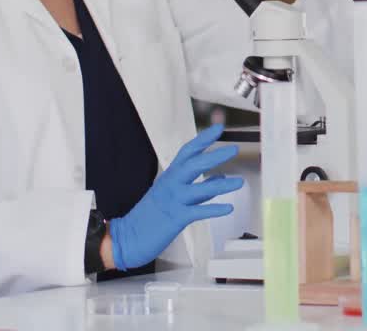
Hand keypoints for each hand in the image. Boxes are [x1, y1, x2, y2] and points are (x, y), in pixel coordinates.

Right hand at [107, 124, 242, 270]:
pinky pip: (198, 212)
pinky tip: (228, 208)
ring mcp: (173, 201)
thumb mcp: (172, 196)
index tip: (219, 128)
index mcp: (169, 176)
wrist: (127, 237)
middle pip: (193, 165)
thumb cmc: (150, 216)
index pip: (187, 152)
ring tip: (239, 182)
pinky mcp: (175, 219)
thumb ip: (199, 187)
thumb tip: (221, 177)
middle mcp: (171, 185)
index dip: (203, 139)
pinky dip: (214, 209)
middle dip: (215, 156)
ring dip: (221, 185)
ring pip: (199, 188)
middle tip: (234, 149)